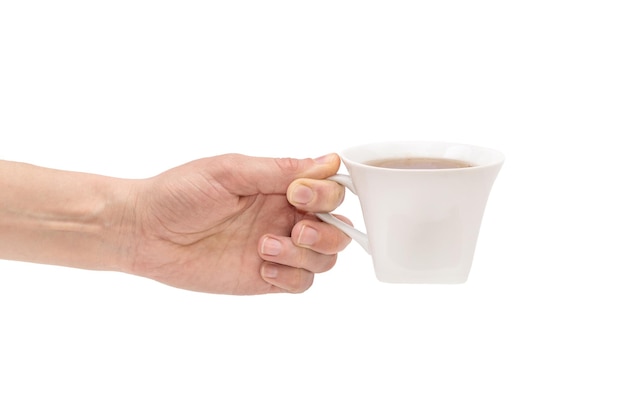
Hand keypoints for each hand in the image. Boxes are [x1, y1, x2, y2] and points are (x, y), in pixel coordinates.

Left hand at [122, 153, 350, 294]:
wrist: (144, 231)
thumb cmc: (179, 193)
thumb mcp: (230, 172)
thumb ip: (279, 170)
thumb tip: (328, 162)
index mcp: (279, 187)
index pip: (329, 190)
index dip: (325, 194)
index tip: (296, 194)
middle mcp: (283, 217)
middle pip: (337, 228)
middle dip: (325, 231)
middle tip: (294, 228)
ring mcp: (276, 248)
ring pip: (324, 258)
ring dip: (305, 254)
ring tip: (265, 248)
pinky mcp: (264, 277)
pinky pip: (301, 283)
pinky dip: (291, 277)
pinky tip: (262, 266)